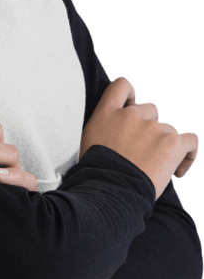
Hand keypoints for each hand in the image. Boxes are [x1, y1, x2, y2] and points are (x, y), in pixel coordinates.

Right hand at [79, 77, 198, 199]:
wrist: (110, 192)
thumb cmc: (95, 175)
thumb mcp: (88, 142)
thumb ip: (104, 127)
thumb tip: (115, 132)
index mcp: (107, 113)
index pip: (122, 86)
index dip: (131, 96)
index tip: (132, 111)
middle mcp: (131, 114)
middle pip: (150, 110)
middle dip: (148, 128)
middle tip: (142, 153)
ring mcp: (153, 127)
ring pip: (168, 130)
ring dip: (164, 145)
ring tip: (156, 169)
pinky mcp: (172, 142)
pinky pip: (191, 141)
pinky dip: (188, 154)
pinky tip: (178, 170)